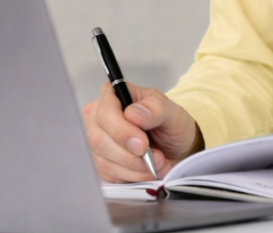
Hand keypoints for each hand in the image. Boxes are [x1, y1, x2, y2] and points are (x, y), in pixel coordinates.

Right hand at [82, 81, 203, 182]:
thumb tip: (133, 113)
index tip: (142, 144)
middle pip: (99, 140)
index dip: (121, 131)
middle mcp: (99, 117)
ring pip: (104, 161)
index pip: (105, 112)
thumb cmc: (170, 125)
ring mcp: (98, 141)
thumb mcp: (173, 112)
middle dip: (130, 155)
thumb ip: (156, 109)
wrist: (174, 148)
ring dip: (135, 168)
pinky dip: (133, 177)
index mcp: (114, 96)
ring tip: (157, 162)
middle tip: (155, 157)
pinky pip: (109, 175)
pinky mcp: (101, 163)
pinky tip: (147, 170)